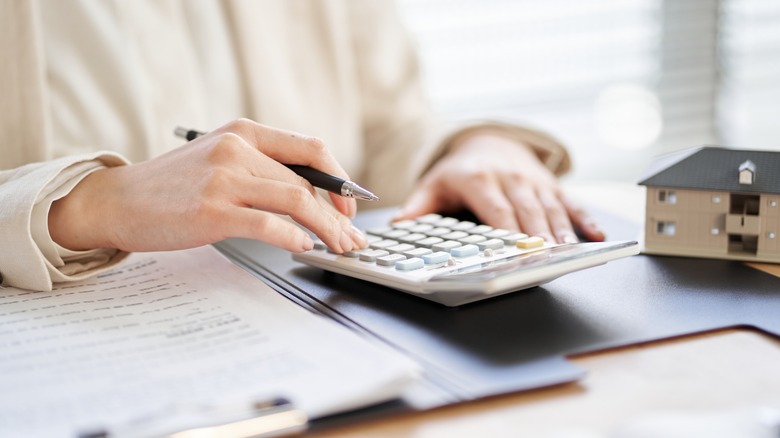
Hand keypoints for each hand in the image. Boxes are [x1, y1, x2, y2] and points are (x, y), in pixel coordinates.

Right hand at [49, 119, 366, 253]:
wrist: (118, 200)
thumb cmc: (172, 185)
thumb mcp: (218, 158)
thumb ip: (259, 166)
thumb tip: (310, 194)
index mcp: (244, 131)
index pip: (312, 148)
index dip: (339, 179)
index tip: (349, 206)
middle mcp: (237, 149)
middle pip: (307, 183)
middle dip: (337, 216)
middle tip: (350, 239)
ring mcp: (224, 179)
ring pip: (296, 201)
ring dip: (326, 229)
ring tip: (337, 248)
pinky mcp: (212, 210)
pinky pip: (269, 225)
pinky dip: (294, 238)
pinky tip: (304, 248)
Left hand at [395, 133, 604, 242]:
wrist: (488, 140)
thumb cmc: (461, 170)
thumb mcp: (435, 183)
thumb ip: (420, 205)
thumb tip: (400, 224)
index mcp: (479, 179)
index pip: (495, 209)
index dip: (506, 230)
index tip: (514, 249)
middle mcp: (509, 177)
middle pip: (526, 210)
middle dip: (537, 234)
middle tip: (546, 257)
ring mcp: (533, 180)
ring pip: (550, 207)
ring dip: (561, 230)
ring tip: (568, 251)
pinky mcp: (550, 184)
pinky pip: (570, 201)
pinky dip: (584, 218)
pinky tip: (596, 235)